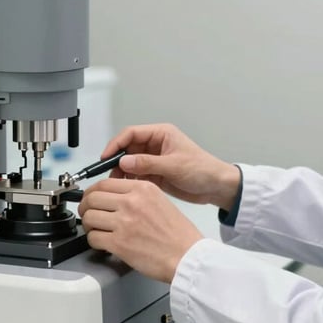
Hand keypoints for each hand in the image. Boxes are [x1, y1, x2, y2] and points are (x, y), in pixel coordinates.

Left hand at [78, 178, 202, 282]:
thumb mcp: (160, 200)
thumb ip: (136, 195)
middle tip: (88, 214)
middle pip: (92, 198)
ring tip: (95, 229)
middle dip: (85, 207)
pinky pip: (93, 238)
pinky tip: (102, 243)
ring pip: (89, 217)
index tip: (91, 198)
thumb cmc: (178, 234)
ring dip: (88, 225)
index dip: (92, 192)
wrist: (187, 256)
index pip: (104, 183)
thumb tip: (113, 197)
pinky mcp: (119, 243)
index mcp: (142, 188)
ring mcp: (124, 222)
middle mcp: (131, 202)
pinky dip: (93, 241)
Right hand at [101, 124, 240, 209]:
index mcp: (161, 134)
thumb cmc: (202, 170)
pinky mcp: (155, 174)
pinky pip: (136, 175)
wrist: (216, 187)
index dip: (116, 144)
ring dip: (122, 172)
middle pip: (127, 148)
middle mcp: (155, 144)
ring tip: (116, 185)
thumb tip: (123, 162)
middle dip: (117, 160)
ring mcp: (154, 160)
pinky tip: (126, 189)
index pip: (131, 133)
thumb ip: (147, 163)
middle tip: (108, 174)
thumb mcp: (174, 165)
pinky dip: (130, 181)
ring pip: (130, 163)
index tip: (106, 157)